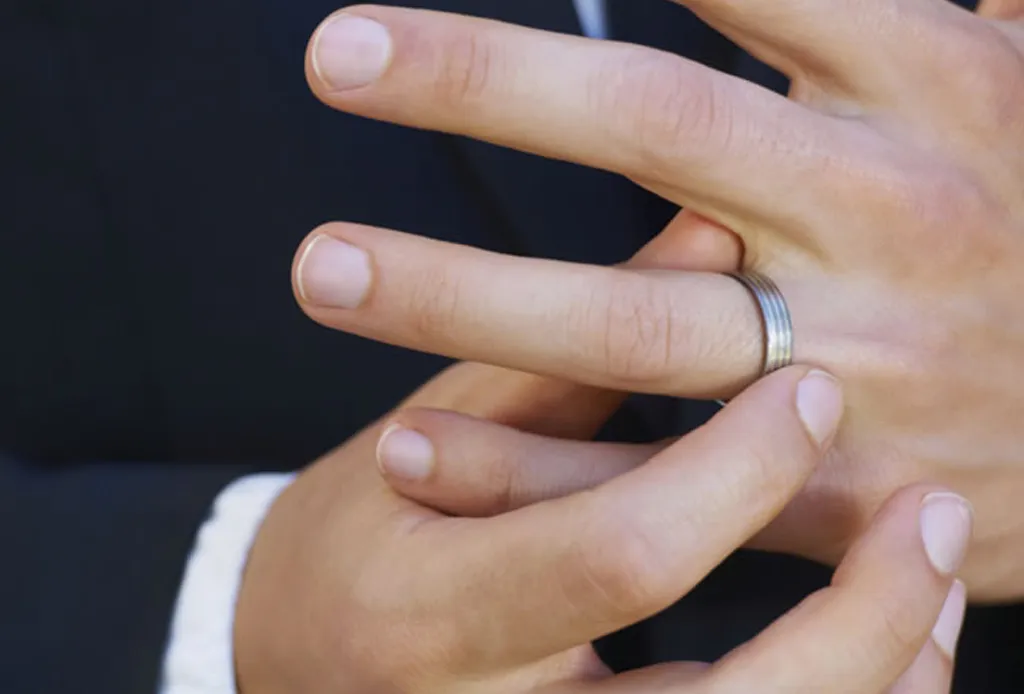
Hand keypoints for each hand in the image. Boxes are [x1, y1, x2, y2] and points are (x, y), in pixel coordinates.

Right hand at [235, 360, 968, 692]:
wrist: (298, 656)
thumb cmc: (358, 537)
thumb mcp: (430, 437)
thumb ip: (561, 350)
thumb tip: (703, 239)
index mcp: (425, 616)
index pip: (617, 557)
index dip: (735, 474)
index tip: (815, 388)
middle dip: (862, 616)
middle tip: (936, 513)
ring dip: (878, 679)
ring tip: (936, 583)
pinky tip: (891, 656)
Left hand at [293, 3, 1023, 598]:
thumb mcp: (1011, 74)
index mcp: (935, 86)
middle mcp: (885, 211)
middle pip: (656, 127)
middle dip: (483, 82)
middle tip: (336, 54)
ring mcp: (858, 358)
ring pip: (629, 322)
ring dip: (459, 292)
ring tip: (325, 267)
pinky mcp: (831, 487)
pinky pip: (648, 478)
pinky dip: (524, 464)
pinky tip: (412, 442)